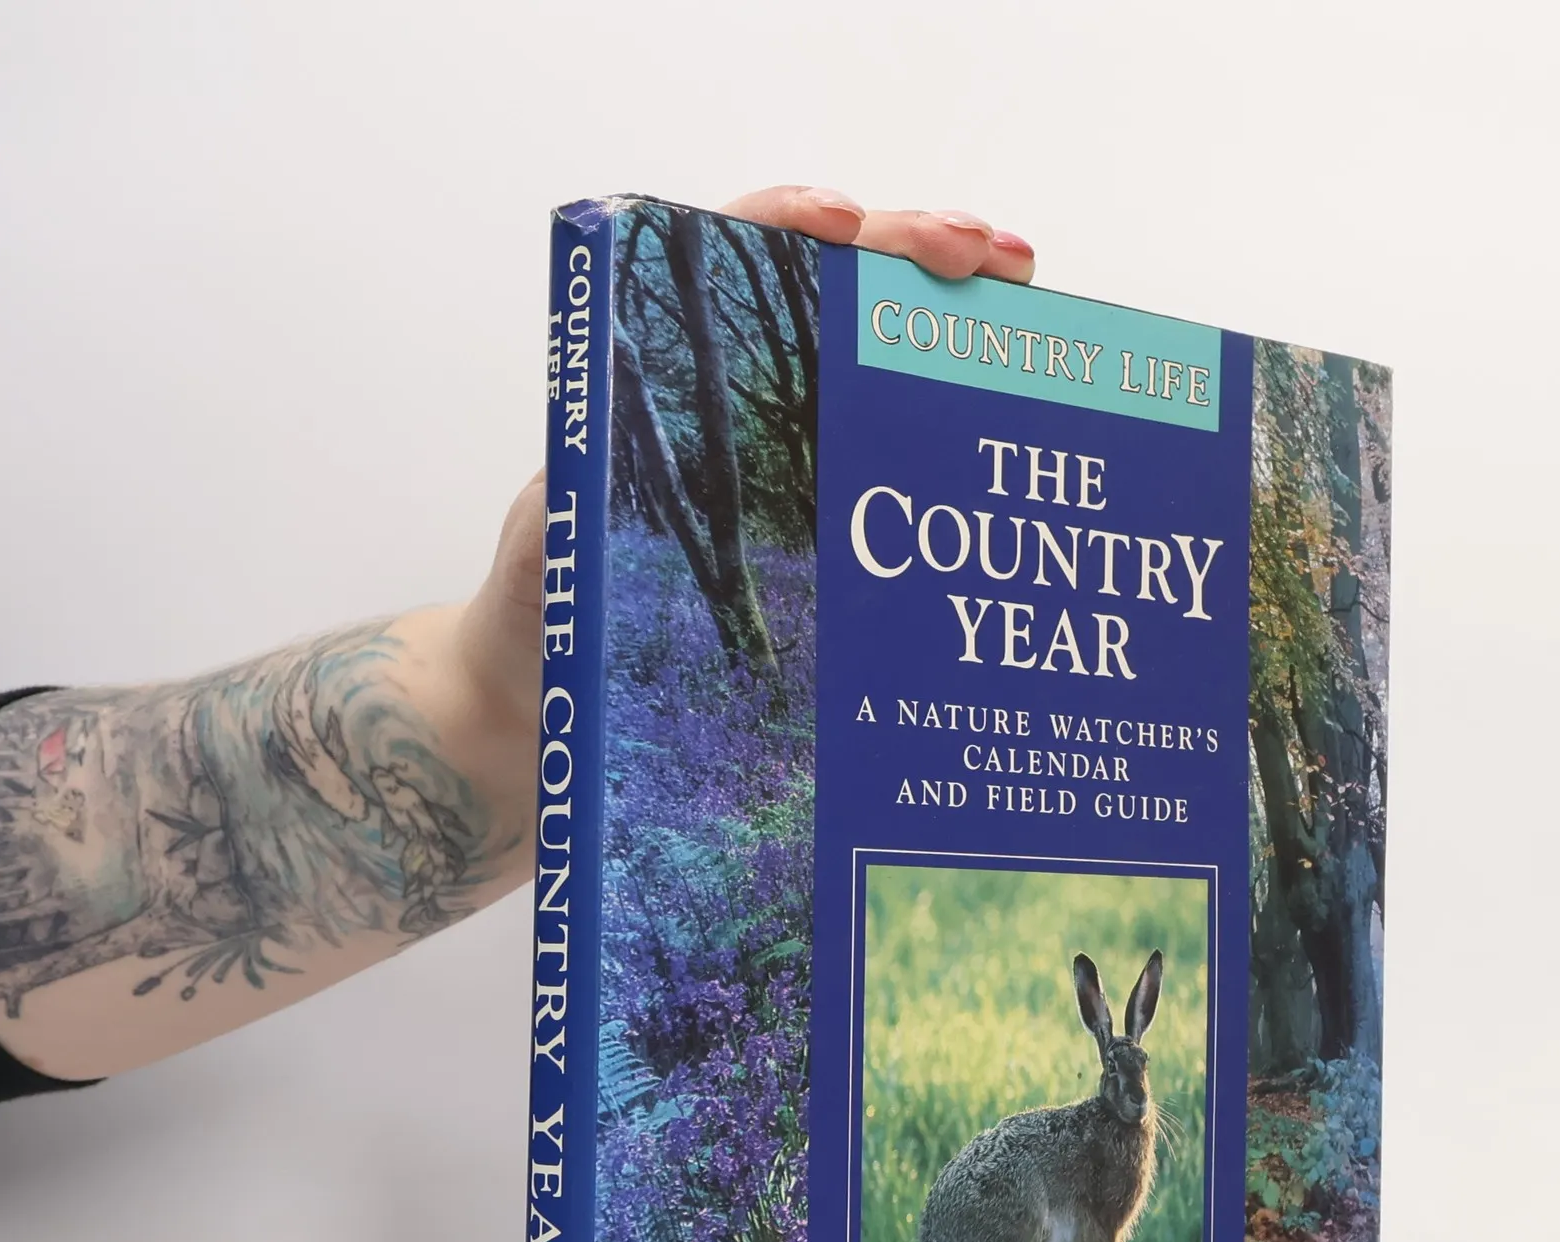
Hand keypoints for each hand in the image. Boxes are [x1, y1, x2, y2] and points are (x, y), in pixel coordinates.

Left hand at [457, 187, 1036, 778]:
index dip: (788, 223)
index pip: (725, 260)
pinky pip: (894, 442)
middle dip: (908, 247)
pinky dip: (955, 409)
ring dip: (949, 303)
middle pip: (828, 285)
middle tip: (987, 254)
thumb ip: (578, 511)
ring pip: (877, 348)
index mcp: (659, 381)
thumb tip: (609, 485)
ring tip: (1017, 278)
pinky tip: (1012, 399)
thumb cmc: (542, 615)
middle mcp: (730, 398)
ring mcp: (785, 449)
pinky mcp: (821, 512)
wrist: (558, 699)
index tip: (847, 226)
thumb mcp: (551, 552)